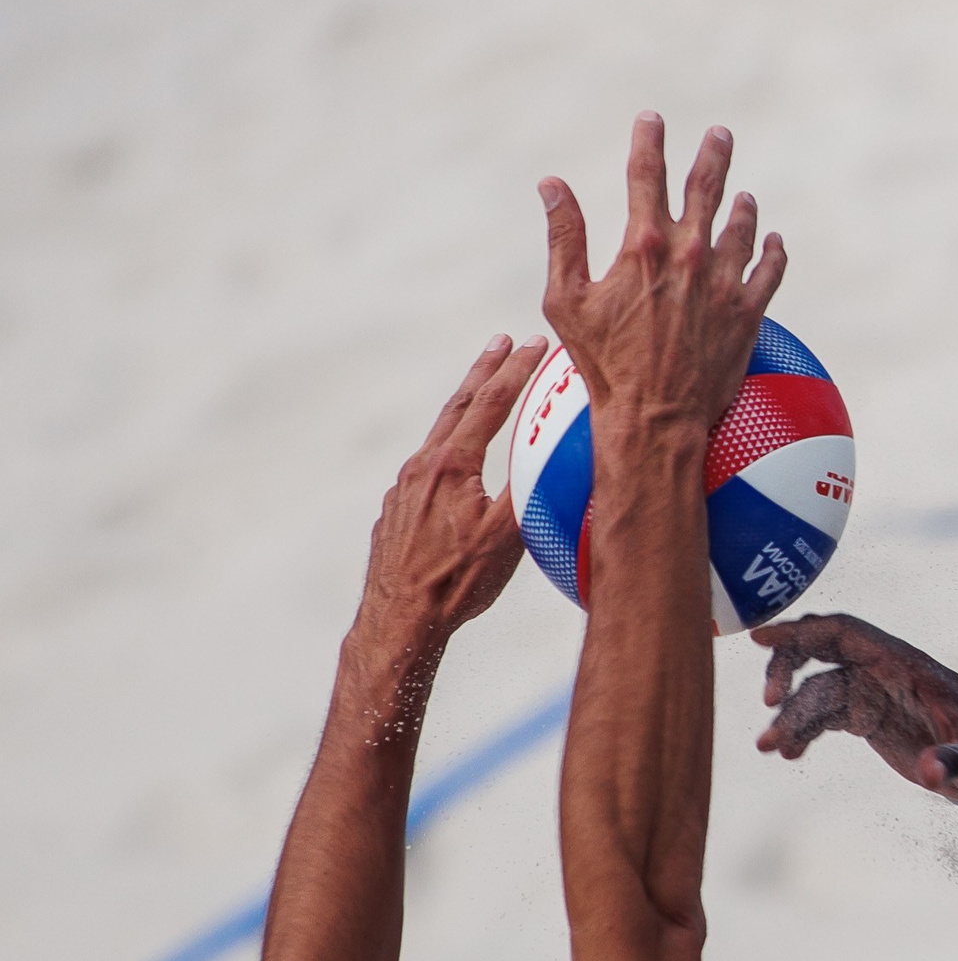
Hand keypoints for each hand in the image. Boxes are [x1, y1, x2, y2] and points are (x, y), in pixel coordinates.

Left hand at [358, 334, 547, 639]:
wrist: (400, 619)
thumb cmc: (457, 582)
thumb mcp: (508, 538)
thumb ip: (531, 489)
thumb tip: (558, 455)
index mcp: (452, 465)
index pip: (490, 404)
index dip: (516, 371)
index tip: (536, 344)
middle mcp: (422, 466)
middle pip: (458, 406)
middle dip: (484, 370)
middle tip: (502, 341)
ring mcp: (403, 488)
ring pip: (439, 437)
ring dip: (464, 410)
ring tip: (482, 396)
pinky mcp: (395, 510)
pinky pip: (426, 470)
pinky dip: (447, 452)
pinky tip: (457, 468)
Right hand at [538, 113, 783, 435]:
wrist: (654, 417)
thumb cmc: (602, 363)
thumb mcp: (566, 299)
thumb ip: (563, 237)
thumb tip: (552, 184)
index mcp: (644, 245)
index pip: (646, 175)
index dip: (648, 142)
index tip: (652, 119)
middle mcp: (690, 256)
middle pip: (706, 189)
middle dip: (713, 156)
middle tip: (721, 134)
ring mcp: (724, 284)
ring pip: (742, 228)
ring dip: (743, 206)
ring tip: (744, 194)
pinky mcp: (748, 315)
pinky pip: (769, 272)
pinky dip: (773, 252)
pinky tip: (774, 240)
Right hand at [752, 614, 957, 798]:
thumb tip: (931, 776)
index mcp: (907, 666)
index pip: (846, 633)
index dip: (804, 631)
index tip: (762, 640)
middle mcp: (886, 673)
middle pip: (821, 652)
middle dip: (788, 669)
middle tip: (768, 705)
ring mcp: (875, 694)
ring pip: (817, 691)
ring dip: (790, 716)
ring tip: (770, 748)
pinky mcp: (870, 719)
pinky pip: (824, 716)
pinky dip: (802, 731)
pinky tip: (789, 754)